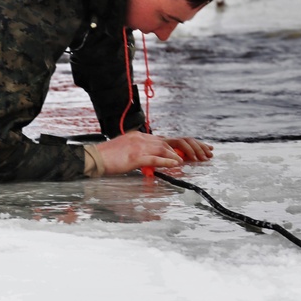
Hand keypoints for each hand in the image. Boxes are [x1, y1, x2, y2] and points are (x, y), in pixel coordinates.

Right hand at [95, 131, 212, 175]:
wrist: (93, 158)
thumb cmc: (109, 157)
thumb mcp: (128, 152)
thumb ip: (143, 154)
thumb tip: (157, 160)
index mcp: (142, 137)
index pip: (170, 139)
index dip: (188, 144)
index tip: (201, 149)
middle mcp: (143, 138)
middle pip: (173, 141)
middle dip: (193, 147)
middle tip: (207, 153)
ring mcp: (139, 146)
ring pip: (166, 148)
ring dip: (184, 154)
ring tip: (197, 160)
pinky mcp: (135, 157)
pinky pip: (154, 158)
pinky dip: (167, 161)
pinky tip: (177, 163)